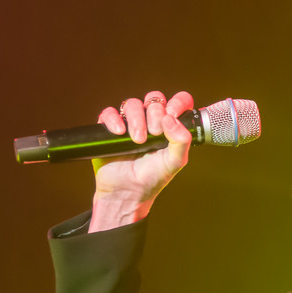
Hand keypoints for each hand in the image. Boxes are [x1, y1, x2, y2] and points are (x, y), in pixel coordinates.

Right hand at [89, 90, 193, 231]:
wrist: (127, 192)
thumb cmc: (153, 178)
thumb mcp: (175, 162)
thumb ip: (181, 141)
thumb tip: (170, 118)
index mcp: (170, 127)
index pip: (178, 102)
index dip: (177, 102)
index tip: (172, 114)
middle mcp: (151, 122)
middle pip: (154, 99)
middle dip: (155, 115)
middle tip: (154, 134)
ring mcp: (130, 124)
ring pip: (133, 104)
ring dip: (136, 119)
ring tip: (138, 140)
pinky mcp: (109, 129)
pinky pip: (110, 112)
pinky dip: (114, 119)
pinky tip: (119, 132)